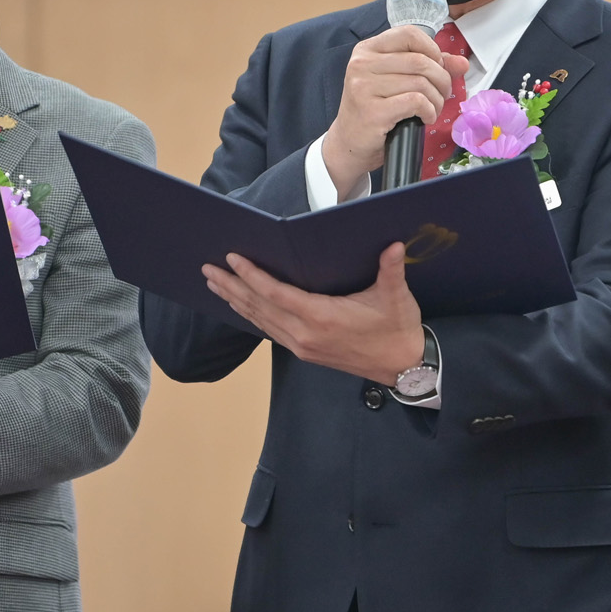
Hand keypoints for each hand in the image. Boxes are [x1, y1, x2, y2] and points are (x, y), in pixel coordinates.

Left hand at [204, 241, 425, 384]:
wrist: (402, 366)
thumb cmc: (397, 329)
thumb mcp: (396, 298)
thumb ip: (391, 270)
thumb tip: (394, 245)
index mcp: (322, 318)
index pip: (277, 294)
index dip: (253, 276)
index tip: (233, 259)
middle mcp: (305, 334)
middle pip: (259, 307)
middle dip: (231, 286)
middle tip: (207, 269)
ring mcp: (302, 346)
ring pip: (260, 321)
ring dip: (235, 301)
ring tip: (214, 284)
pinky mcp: (305, 352)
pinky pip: (269, 331)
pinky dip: (251, 316)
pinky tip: (240, 306)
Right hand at [322, 25, 470, 198]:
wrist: (349, 143)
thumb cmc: (375, 109)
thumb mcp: (397, 81)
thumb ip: (429, 67)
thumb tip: (462, 63)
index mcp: (367, 49)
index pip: (409, 34)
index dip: (432, 49)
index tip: (438, 67)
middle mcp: (362, 64)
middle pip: (420, 61)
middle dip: (442, 79)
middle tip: (442, 94)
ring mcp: (364, 87)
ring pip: (420, 83)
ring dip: (436, 99)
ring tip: (432, 109)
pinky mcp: (372, 111)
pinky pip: (416, 102)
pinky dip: (429, 111)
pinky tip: (425, 117)